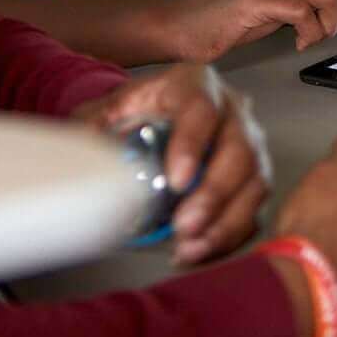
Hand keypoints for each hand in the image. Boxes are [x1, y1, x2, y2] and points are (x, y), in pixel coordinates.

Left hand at [72, 63, 269, 264]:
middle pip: (240, 150)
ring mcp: (249, 143)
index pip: (201, 109)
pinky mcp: (254, 176)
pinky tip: (200, 250)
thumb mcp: (107, 110)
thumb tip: (79, 155)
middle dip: (214, 194)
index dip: (192, 145)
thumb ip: (92, 128)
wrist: (153, 118)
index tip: (176, 181)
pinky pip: (255, 207)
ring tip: (190, 247)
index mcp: (195, 85)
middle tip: (183, 225)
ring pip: (256, 181)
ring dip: (226, 221)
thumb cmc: (134, 113)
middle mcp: (232, 110)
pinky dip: (231, 234)